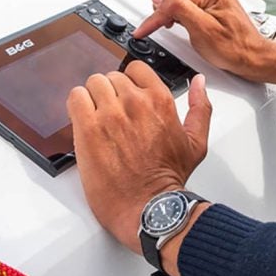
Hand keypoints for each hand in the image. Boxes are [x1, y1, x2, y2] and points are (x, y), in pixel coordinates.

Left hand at [67, 60, 211, 255]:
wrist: (147, 207)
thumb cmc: (168, 179)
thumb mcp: (196, 141)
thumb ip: (200, 107)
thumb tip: (199, 83)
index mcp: (160, 100)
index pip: (136, 68)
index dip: (129, 82)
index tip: (126, 95)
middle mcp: (135, 102)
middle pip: (111, 77)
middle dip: (110, 93)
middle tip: (110, 113)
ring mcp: (110, 114)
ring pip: (92, 84)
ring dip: (92, 98)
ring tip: (95, 117)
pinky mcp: (88, 129)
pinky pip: (75, 98)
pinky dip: (76, 105)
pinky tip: (82, 120)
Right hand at [134, 0, 275, 91]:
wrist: (251, 56)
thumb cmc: (233, 48)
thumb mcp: (202, 30)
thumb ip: (179, 9)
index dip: (157, 14)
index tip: (146, 28)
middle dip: (162, 3)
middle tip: (162, 23)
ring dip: (169, 6)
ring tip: (171, 24)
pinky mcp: (210, 1)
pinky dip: (177, 8)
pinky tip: (179, 21)